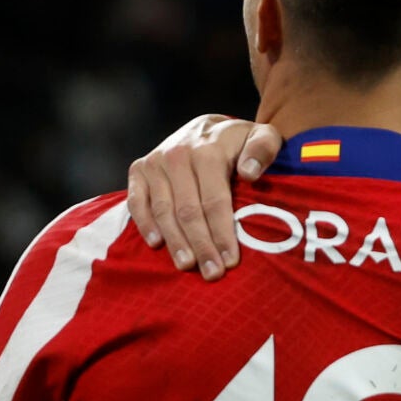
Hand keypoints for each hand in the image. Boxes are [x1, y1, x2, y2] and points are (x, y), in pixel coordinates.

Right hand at [126, 114, 282, 279]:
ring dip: (175, 242)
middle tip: (212, 273)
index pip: (215, 201)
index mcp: (208, 151)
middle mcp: (177, 155)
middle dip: (201, 245)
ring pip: (163, 211)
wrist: (206, 126)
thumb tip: (250, 174)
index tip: (230, 261)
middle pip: (188, 211)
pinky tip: (156, 245)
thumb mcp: (262, 135)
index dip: (222, 233)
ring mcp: (155, 163)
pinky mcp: (139, 169)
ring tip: (187, 266)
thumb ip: (263, 149)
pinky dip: (144, 224)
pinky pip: (137, 202)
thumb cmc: (239, 141)